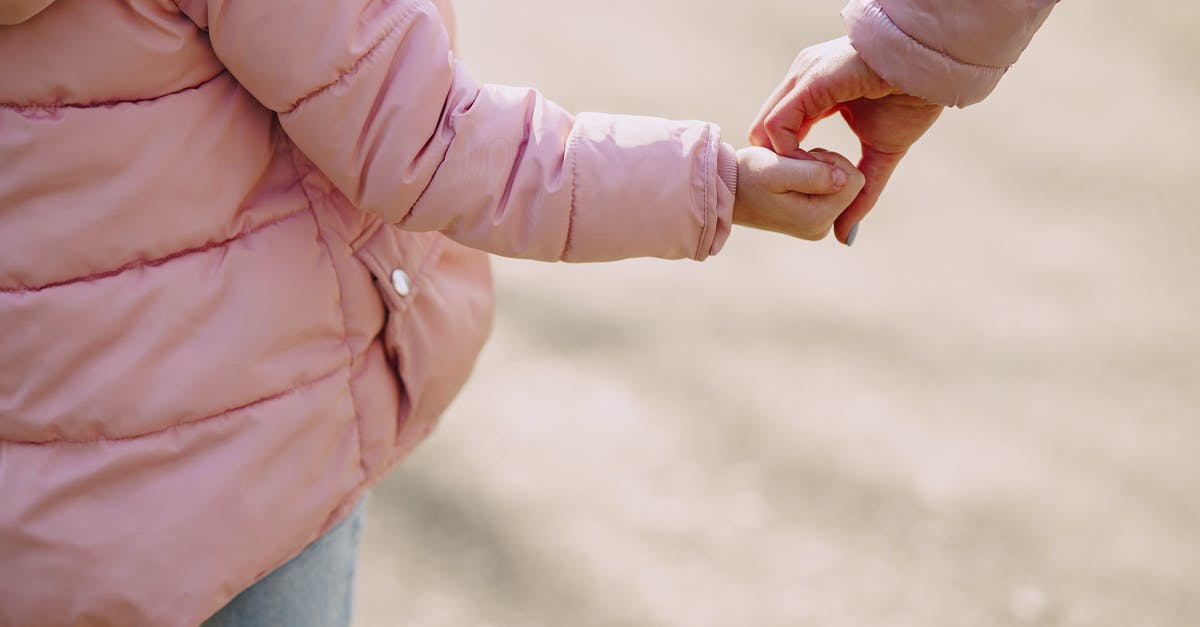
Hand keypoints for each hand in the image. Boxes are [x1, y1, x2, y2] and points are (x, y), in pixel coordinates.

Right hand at [733, 146, 864, 241]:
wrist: (726, 189)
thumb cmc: (747, 176)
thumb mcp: (776, 169)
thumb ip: (813, 174)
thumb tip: (846, 179)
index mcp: (816, 218)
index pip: (854, 180)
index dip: (831, 161)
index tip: (801, 159)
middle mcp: (822, 228)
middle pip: (850, 183)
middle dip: (826, 165)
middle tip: (793, 165)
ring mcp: (819, 225)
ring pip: (842, 183)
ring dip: (819, 168)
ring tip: (789, 171)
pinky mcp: (814, 218)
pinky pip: (832, 189)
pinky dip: (815, 176)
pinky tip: (792, 178)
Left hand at [749, 37, 943, 243]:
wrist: (933, 73)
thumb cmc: (912, 103)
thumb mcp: (880, 154)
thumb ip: (859, 191)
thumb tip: (845, 235)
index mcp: (816, 90)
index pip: (781, 129)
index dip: (788, 162)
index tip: (808, 185)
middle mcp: (804, 79)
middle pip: (766, 130)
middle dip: (778, 165)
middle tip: (801, 189)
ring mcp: (804, 78)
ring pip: (766, 128)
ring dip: (783, 163)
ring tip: (809, 180)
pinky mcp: (810, 81)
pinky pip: (779, 123)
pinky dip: (787, 152)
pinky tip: (809, 166)